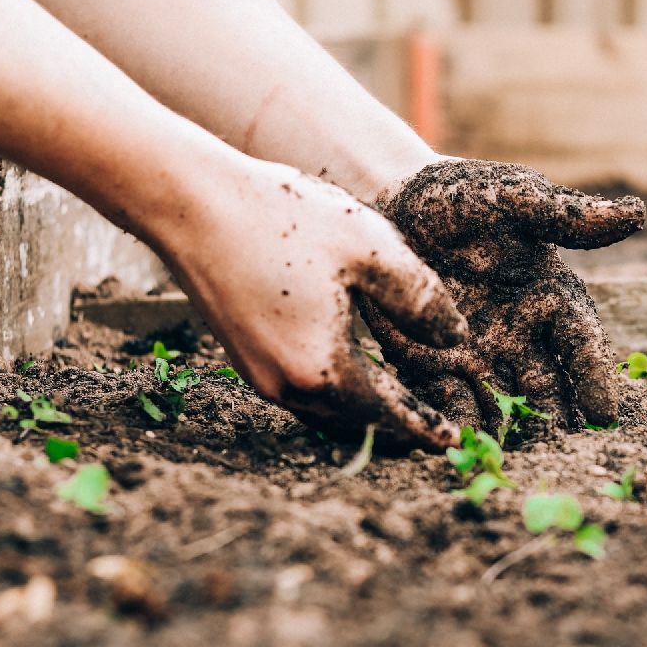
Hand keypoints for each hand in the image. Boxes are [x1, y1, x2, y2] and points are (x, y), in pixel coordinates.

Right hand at [150, 158, 467, 448]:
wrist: (191, 203)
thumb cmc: (284, 218)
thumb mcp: (371, 248)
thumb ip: (421, 299)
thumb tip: (455, 339)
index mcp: (324, 369)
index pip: (390, 413)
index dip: (426, 427)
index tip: (454, 442)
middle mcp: (287, 386)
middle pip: (357, 424)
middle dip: (398, 430)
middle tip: (435, 433)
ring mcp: (260, 375)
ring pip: (327, 413)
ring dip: (366, 415)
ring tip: (401, 411)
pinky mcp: (244, 357)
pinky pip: (303, 393)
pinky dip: (336, 395)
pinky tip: (353, 376)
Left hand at [364, 159, 644, 431]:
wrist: (393, 202)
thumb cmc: (463, 196)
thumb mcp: (514, 198)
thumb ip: (566, 216)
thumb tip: (635, 214)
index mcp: (551, 297)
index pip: (581, 344)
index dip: (594, 378)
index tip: (604, 414)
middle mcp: (522, 335)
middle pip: (547, 387)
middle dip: (555, 421)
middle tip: (562, 454)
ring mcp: (479, 355)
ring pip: (502, 404)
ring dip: (509, 433)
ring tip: (513, 463)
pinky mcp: (433, 365)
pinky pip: (449, 402)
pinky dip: (456, 425)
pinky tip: (458, 448)